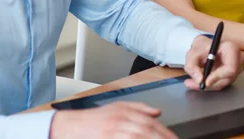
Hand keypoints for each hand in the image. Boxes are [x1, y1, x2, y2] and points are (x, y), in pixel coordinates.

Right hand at [50, 101, 176, 138]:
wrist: (69, 127)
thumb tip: (157, 112)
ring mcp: (112, 133)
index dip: (165, 131)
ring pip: (138, 136)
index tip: (174, 138)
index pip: (150, 122)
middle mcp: (119, 121)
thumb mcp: (116, 107)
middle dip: (162, 138)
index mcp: (124, 112)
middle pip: (146, 130)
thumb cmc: (93, 120)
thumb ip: (138, 108)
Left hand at [183, 35, 243, 90]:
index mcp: (231, 48)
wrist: (205, 48)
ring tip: (194, 83)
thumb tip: (199, 79)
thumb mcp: (192, 54)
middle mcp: (237, 59)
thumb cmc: (201, 48)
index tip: (205, 81)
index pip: (230, 68)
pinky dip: (211, 85)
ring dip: (209, 85)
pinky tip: (201, 81)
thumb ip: (192, 66)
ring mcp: (237, 67)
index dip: (218, 76)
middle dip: (210, 84)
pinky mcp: (233, 75)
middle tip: (195, 84)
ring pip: (224, 83)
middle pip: (227, 78)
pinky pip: (222, 84)